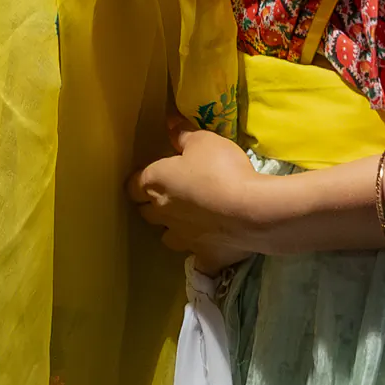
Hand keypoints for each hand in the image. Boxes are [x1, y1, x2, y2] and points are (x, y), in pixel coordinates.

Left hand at [131, 125, 269, 273]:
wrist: (251, 211)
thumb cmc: (221, 169)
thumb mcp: (204, 141)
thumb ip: (183, 134)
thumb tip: (169, 122)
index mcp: (156, 183)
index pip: (133, 185)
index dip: (139, 181)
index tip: (149, 176)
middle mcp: (162, 213)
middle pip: (146, 212)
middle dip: (154, 204)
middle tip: (171, 195)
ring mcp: (182, 239)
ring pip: (167, 237)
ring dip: (174, 229)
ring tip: (189, 222)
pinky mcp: (205, 257)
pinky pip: (199, 261)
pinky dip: (203, 255)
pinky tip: (212, 250)